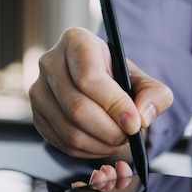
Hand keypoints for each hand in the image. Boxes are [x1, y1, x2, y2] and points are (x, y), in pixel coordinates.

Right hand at [29, 27, 172, 158]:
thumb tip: (142, 115)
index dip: (114, 105)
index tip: (134, 122)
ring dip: (100, 143)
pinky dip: (87, 150)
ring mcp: (38, 90)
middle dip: (109, 130)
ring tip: (117, 138)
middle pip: (77, 108)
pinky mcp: (37, 115)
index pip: (89, 78)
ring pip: (69, 130)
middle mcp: (50, 62)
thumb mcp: (142, 80)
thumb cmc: (117, 78)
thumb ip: (154, 94)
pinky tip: (101, 142)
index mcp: (76, 41)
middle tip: (128, 134)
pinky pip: (62, 142)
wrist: (95, 86)